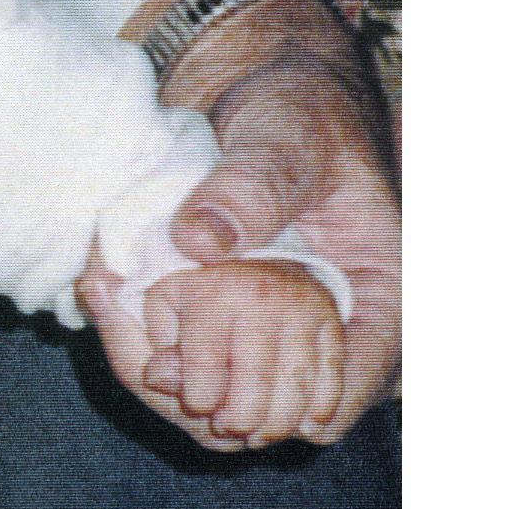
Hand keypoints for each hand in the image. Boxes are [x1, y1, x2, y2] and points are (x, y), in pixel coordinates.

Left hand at [95, 0, 400, 444]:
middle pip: (300, 404)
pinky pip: (208, 374)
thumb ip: (253, 184)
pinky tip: (131, 339)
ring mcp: (284, 328)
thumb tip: (203, 240)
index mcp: (378, 281)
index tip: (254, 407)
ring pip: (249, 401)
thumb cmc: (293, 111)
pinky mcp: (235, 328)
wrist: (250, 101)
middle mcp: (334, 318)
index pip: (371, 366)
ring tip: (142, 359)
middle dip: (236, 405)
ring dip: (193, 394)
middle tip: (166, 374)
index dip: (322, 401)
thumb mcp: (283, 136)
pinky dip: (169, 369)